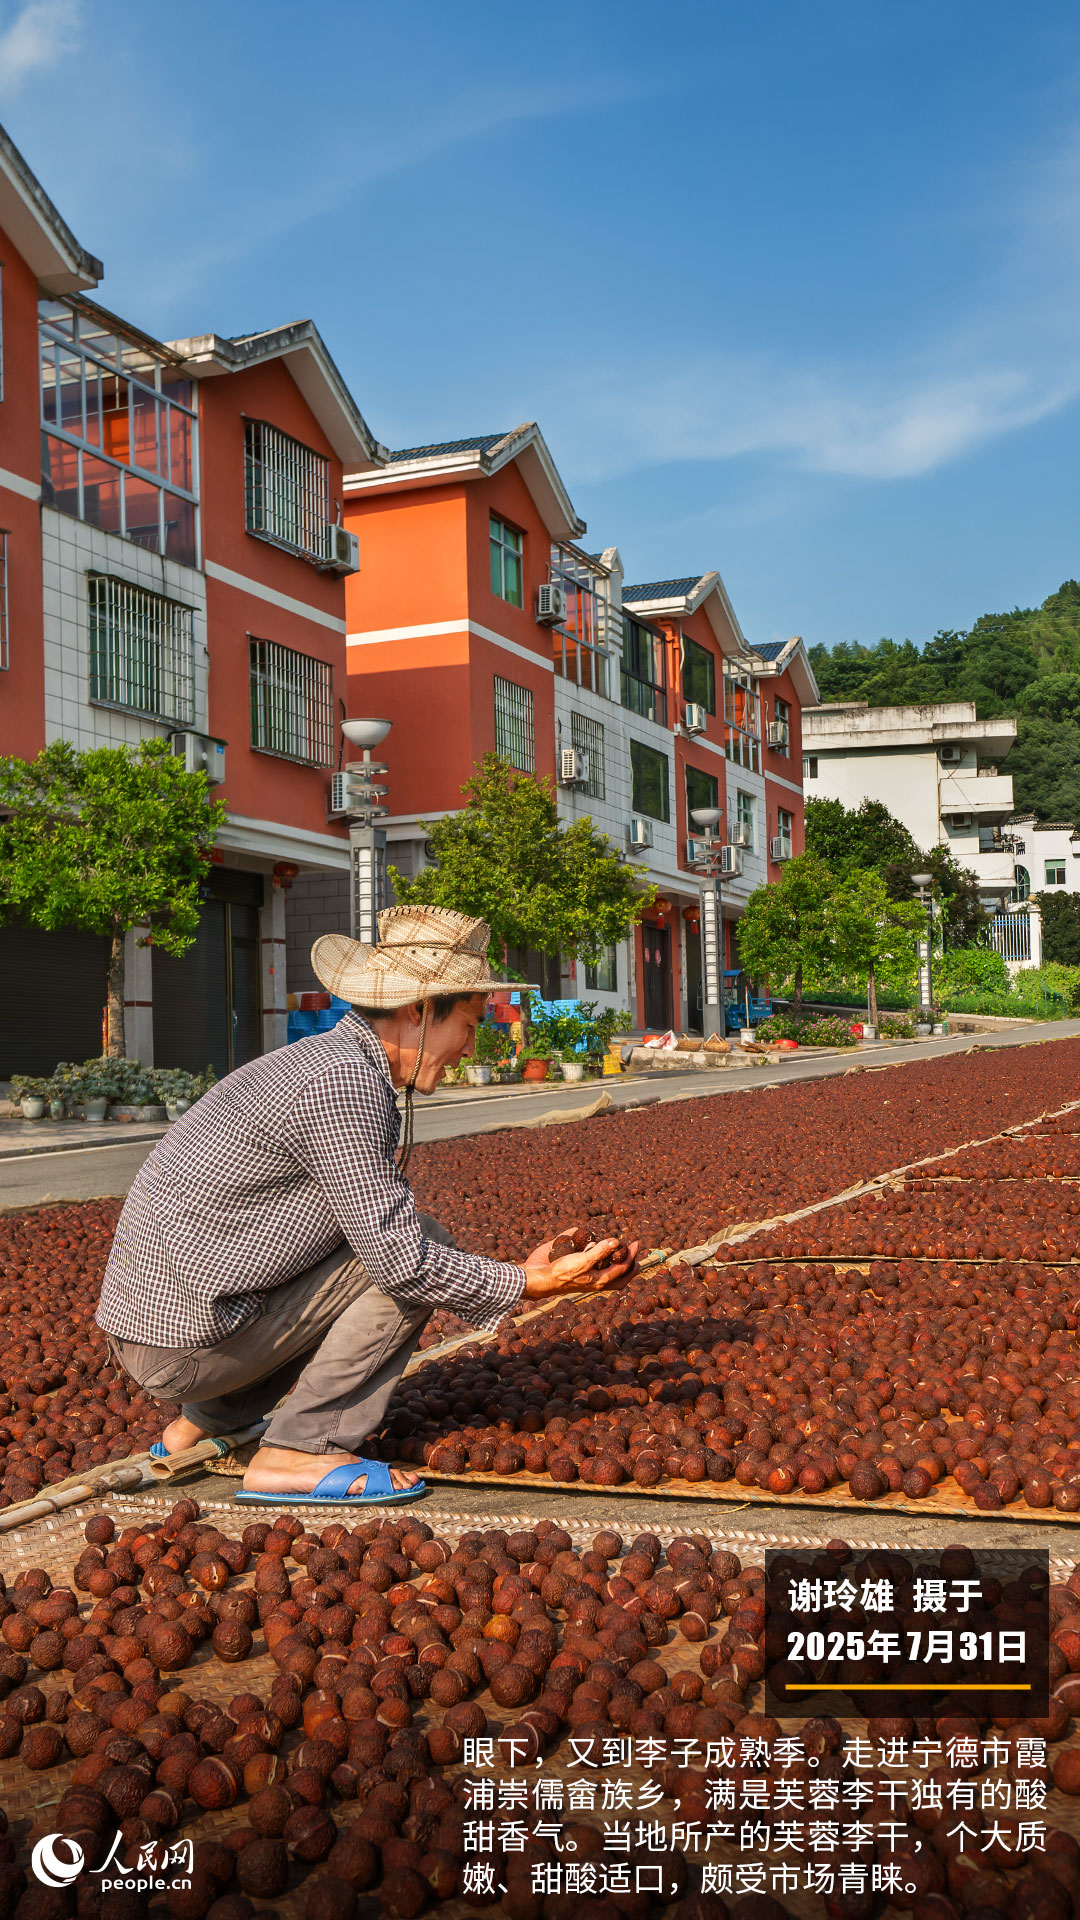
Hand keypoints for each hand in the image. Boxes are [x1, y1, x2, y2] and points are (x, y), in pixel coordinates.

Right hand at [522, 1234, 639, 1299]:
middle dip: (629, 1266)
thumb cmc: (562, 1272)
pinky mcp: (579, 1273)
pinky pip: (595, 1269)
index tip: (636, 1243)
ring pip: (609, 1276)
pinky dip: (601, 1262)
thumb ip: (600, 1252)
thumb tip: (616, 1242)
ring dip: (616, 1265)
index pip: (622, 1269)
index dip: (631, 1256)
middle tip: (634, 1252)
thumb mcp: (583, 1261)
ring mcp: (588, 1278)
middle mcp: (596, 1281)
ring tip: (618, 1252)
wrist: (542, 1279)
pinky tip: (598, 1252)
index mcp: (600, 1281)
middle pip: (620, 1278)